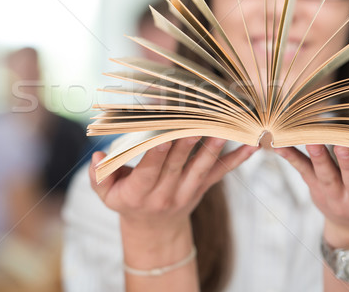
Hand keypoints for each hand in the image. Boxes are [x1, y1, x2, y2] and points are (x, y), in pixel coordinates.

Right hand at [90, 137, 256, 229]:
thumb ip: (98, 176)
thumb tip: (96, 158)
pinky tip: (252, 146)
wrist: (154, 229)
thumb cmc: (126, 202)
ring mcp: (186, 192)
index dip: (156, 153)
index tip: (163, 135)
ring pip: (201, 168)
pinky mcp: (202, 188)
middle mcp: (165, 194)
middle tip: (195, 119)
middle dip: (186, 141)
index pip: (149, 171)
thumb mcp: (106, 194)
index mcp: (139, 193)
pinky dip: (237, 160)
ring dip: (213, 147)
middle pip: (178, 164)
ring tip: (223, 127)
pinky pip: (220, 173)